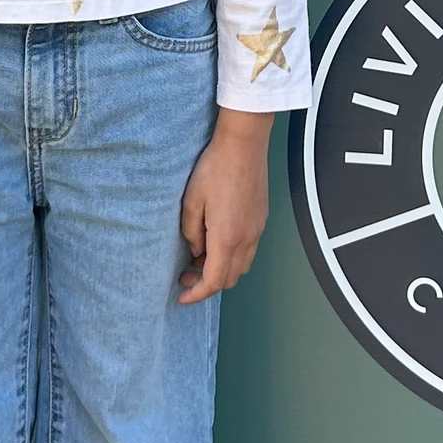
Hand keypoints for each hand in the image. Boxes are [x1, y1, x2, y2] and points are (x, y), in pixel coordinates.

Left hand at [178, 112, 270, 303]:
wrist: (244, 145)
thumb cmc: (215, 169)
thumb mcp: (191, 202)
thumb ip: (191, 233)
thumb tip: (196, 250)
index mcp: (226, 238)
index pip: (213, 282)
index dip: (196, 295)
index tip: (181, 297)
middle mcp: (246, 240)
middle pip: (229, 279)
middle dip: (206, 284)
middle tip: (185, 275)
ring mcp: (257, 230)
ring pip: (241, 266)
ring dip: (220, 271)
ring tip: (199, 259)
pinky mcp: (261, 220)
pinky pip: (248, 251)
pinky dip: (232, 257)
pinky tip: (216, 242)